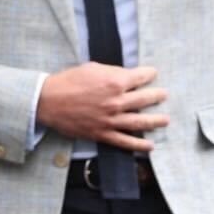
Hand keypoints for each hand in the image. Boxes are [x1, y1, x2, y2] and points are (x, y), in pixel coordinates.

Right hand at [35, 63, 167, 152]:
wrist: (48, 101)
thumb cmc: (69, 81)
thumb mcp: (92, 68)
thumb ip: (112, 72)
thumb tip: (127, 76)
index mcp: (114, 82)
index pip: (141, 77)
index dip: (149, 74)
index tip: (153, 74)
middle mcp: (116, 102)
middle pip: (145, 99)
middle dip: (157, 96)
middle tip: (163, 95)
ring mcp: (111, 120)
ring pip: (140, 122)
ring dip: (156, 121)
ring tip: (165, 120)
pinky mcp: (103, 134)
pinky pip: (125, 141)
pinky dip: (139, 145)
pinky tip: (150, 146)